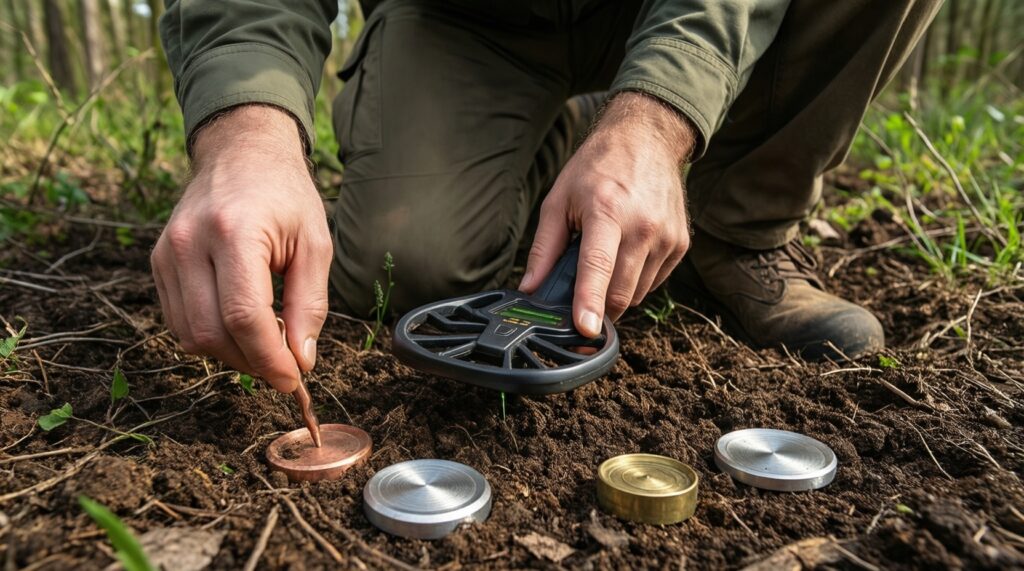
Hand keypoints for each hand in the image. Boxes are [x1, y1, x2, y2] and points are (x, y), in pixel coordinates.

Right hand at [150, 105, 332, 392]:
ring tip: (265, 343)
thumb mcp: (315, 244)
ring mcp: (166, 252)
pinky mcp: (158, 261)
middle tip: (285, 365)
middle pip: (212, 332)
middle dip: (251, 361)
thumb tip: (302, 360)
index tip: (294, 379)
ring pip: (190, 335)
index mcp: (235, 232)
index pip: (244, 316)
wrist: (241, 153)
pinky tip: (239, 325)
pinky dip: (210, 336)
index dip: (270, 358)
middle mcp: (190, 243)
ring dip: (230, 354)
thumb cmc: (285, 196)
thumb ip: (309, 304)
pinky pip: (179, 320)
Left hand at [519, 92, 695, 336]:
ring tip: (606, 256)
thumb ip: (544, 248)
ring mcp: (666, 237)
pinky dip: (635, 279)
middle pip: (619, 293)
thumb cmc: (597, 167)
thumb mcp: (559, 200)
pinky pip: (652, 282)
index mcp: (607, 211)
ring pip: (636, 294)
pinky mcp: (680, 244)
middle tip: (579, 294)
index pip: (597, 266)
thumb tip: (531, 288)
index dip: (589, 302)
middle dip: (597, 305)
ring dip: (615, 291)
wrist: (648, 139)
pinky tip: (626, 252)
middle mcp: (643, 226)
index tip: (586, 329)